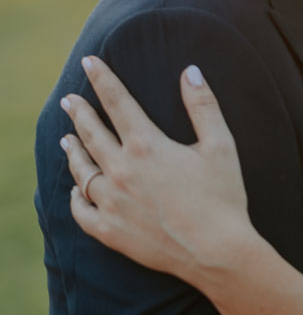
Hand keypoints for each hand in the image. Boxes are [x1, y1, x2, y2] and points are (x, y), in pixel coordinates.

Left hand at [61, 54, 253, 283]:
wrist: (217, 252)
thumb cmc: (223, 197)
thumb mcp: (220, 145)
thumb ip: (203, 105)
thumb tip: (190, 71)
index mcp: (147, 146)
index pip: (117, 102)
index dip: (102, 79)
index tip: (89, 62)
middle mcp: (122, 171)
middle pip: (91, 133)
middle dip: (79, 112)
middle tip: (70, 99)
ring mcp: (112, 204)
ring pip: (82, 171)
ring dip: (73, 150)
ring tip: (67, 139)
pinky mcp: (111, 231)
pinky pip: (81, 211)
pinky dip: (76, 197)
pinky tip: (77, 189)